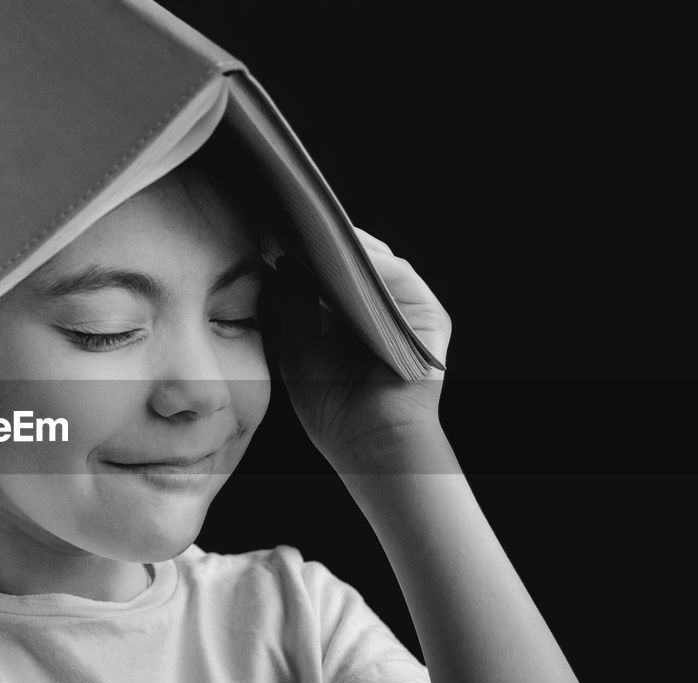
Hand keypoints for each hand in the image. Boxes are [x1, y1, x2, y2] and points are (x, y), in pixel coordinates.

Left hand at [266, 227, 451, 467]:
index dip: (300, 254)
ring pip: (375, 262)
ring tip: (311, 231)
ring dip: (344, 246)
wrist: (372, 445)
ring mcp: (405, 308)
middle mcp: (378, 307)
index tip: (269, 234)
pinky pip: (399, 276)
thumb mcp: (297, 353)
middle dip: (320, 243)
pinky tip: (345, 253)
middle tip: (287, 221)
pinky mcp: (427, 313)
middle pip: (350, 262)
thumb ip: (291, 311)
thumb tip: (281, 267)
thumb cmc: (334, 409)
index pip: (324, 272)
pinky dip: (373, 262)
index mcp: (347, 315)